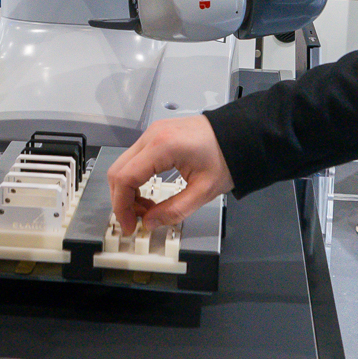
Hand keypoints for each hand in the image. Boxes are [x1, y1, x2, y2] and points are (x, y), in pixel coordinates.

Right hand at [104, 113, 231, 230]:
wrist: (240, 135)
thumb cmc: (227, 156)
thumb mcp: (203, 191)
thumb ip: (174, 210)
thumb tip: (150, 222)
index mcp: (162, 147)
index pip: (124, 178)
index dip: (122, 206)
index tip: (129, 225)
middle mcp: (152, 136)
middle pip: (117, 171)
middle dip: (122, 200)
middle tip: (135, 221)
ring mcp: (152, 133)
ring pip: (123, 165)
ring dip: (128, 191)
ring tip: (146, 210)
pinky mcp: (156, 135)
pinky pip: (134, 159)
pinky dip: (135, 179)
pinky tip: (148, 194)